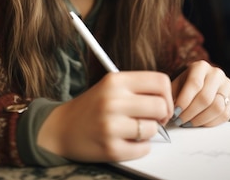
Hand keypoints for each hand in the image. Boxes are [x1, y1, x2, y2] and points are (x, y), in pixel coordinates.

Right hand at [37, 71, 172, 161]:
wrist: (61, 129)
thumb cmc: (92, 107)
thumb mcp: (111, 86)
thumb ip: (138, 88)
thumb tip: (168, 100)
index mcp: (115, 80)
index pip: (160, 81)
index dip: (167, 95)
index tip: (161, 103)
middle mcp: (112, 100)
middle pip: (161, 106)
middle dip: (161, 116)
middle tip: (151, 119)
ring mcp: (111, 125)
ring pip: (153, 129)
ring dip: (148, 132)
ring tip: (132, 130)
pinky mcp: (111, 148)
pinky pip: (144, 149)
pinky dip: (139, 147)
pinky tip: (126, 141)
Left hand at [171, 60, 229, 126]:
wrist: (203, 82)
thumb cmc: (187, 84)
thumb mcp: (177, 83)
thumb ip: (171, 94)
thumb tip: (168, 111)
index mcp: (201, 66)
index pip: (194, 84)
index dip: (184, 101)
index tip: (175, 113)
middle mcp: (217, 73)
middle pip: (205, 98)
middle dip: (190, 113)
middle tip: (180, 121)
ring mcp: (228, 85)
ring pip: (217, 108)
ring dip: (200, 119)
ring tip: (189, 123)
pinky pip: (225, 115)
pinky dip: (211, 123)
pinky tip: (200, 123)